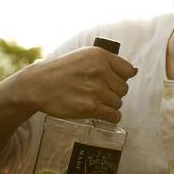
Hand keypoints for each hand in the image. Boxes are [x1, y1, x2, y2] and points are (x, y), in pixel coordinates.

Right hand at [14, 46, 137, 122]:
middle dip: (113, 92)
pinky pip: (114, 115)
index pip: (129, 71)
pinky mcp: (90, 107)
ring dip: (109, 105)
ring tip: (93, 101)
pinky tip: (102, 114)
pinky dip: (111, 117)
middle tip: (97, 92)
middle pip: (124, 89)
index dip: (121, 78)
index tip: (110, 81)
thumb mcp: (85, 56)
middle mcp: (100, 71)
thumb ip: (109, 61)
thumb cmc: (62, 71)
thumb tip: (135, 71)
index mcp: (100, 56)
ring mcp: (95, 90)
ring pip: (118, 103)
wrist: (37, 85)